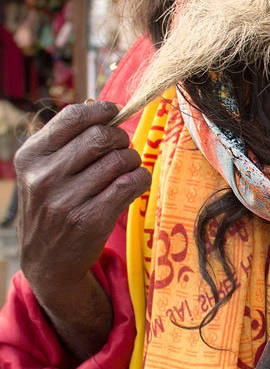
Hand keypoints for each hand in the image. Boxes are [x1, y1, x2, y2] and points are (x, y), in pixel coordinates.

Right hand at [14, 100, 150, 357]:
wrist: (48, 262)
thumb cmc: (52, 206)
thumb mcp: (42, 171)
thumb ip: (65, 139)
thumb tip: (99, 106)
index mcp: (31, 157)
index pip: (72, 117)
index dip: (101, 110)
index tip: (113, 112)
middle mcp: (44, 177)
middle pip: (101, 137)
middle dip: (120, 138)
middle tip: (122, 148)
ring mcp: (67, 200)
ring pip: (120, 160)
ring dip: (132, 160)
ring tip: (126, 168)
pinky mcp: (91, 220)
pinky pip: (131, 184)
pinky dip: (141, 178)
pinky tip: (134, 183)